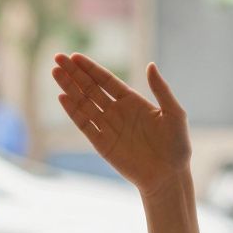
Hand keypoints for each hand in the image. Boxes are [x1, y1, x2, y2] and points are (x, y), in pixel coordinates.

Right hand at [51, 53, 191, 195]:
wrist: (168, 176)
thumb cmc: (177, 146)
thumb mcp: (174, 113)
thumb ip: (161, 90)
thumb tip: (151, 65)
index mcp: (132, 101)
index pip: (106, 80)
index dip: (90, 68)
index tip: (75, 57)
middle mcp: (117, 111)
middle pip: (90, 88)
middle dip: (74, 73)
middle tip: (57, 58)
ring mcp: (107, 127)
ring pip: (83, 103)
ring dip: (69, 88)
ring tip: (55, 72)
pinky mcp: (101, 144)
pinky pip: (84, 124)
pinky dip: (73, 111)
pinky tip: (62, 97)